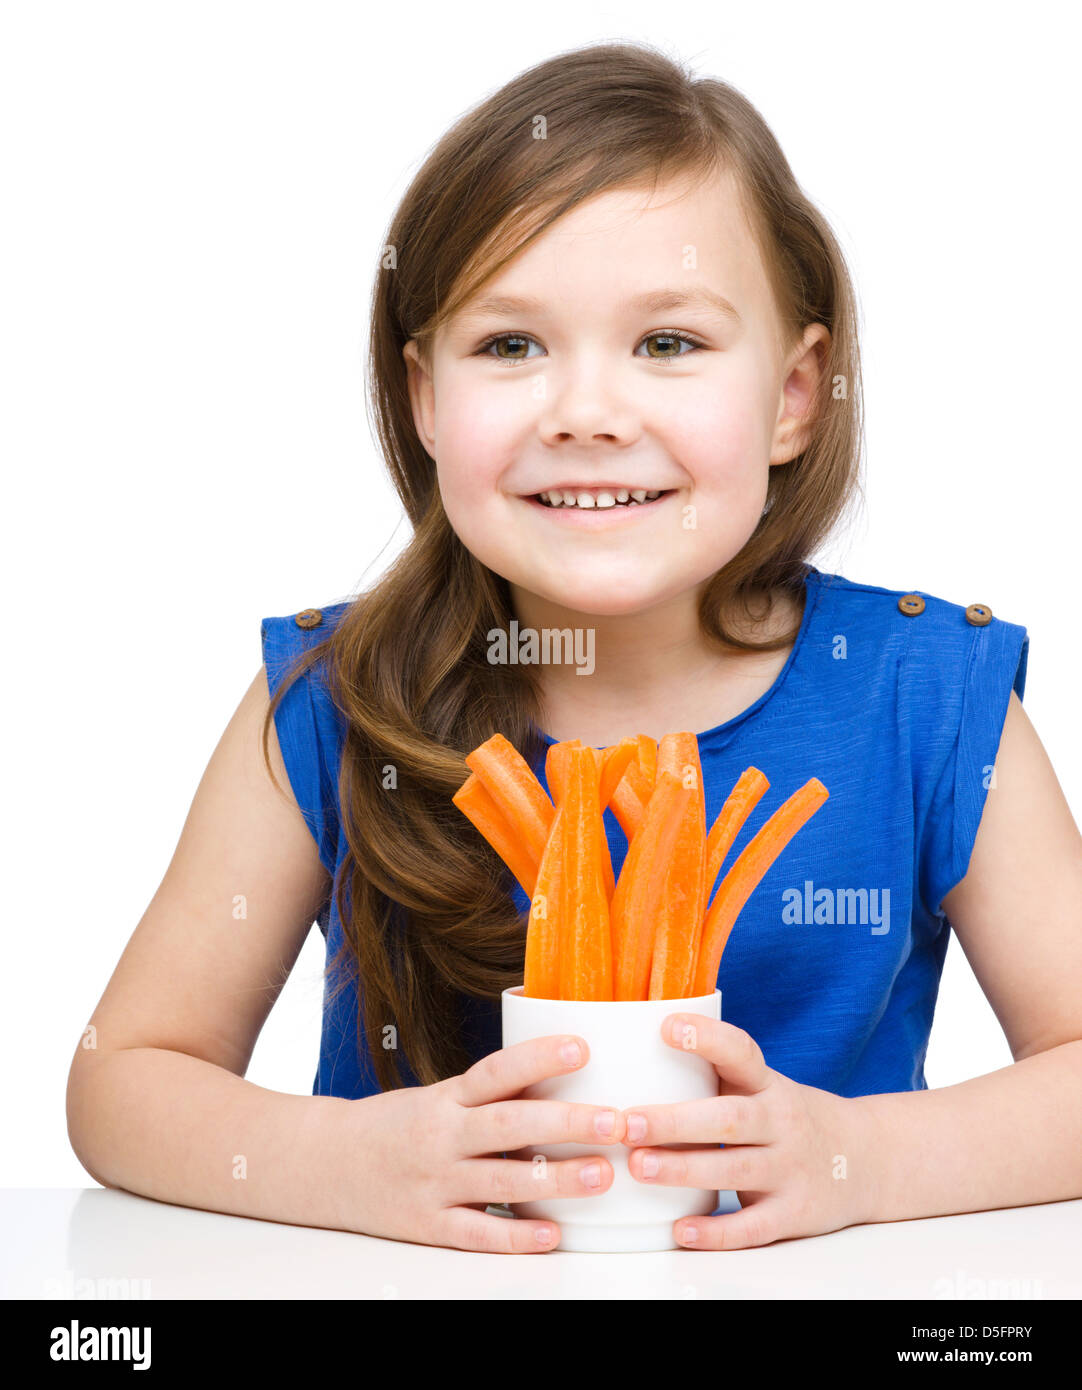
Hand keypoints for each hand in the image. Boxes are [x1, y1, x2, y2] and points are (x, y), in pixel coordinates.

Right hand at [337, 1033, 625, 1252]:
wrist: (325, 1164)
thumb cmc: (396, 1126)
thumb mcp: (438, 1098)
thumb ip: (490, 1097)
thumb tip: (564, 1081)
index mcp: (446, 1098)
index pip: (496, 1071)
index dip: (538, 1057)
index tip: (582, 1046)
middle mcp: (441, 1136)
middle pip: (509, 1126)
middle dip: (566, 1123)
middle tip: (615, 1120)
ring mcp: (434, 1183)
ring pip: (502, 1182)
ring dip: (556, 1180)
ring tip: (603, 1174)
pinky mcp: (428, 1225)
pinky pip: (478, 1232)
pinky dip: (516, 1236)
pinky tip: (555, 1233)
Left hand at [620, 1015, 874, 1248]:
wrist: (866, 1161)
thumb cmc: (786, 1118)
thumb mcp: (762, 1088)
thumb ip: (713, 1077)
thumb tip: (630, 1059)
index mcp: (768, 1085)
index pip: (741, 1053)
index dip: (706, 1038)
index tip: (666, 1027)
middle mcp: (782, 1123)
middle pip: (729, 1118)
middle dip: (675, 1120)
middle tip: (627, 1122)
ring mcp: (791, 1169)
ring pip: (735, 1169)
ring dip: (684, 1169)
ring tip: (638, 1167)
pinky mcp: (794, 1214)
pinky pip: (753, 1226)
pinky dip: (716, 1231)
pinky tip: (680, 1228)